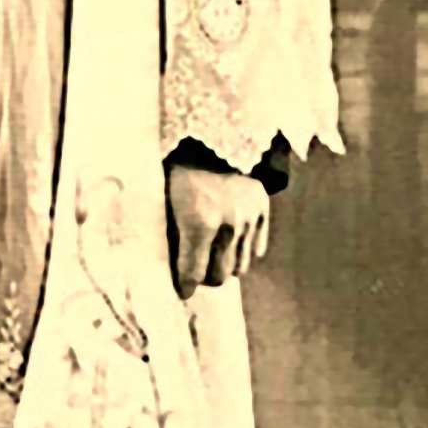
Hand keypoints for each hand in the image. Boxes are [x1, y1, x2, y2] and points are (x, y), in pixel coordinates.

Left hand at [167, 167, 269, 298]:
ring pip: (240, 267)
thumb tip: (165, 270)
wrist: (213, 137)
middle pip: (219, 276)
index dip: (185, 286)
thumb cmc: (180, 171)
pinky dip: (243, 250)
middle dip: (206, 278)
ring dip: (225, 265)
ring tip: (213, 255)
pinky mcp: (262, 211)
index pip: (193, 274)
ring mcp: (248, 219)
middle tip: (197, 270)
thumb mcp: (165, 201)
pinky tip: (230, 241)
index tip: (182, 290)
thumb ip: (170, 237)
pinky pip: (256, 249)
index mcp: (199, 222)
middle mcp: (228, 225)